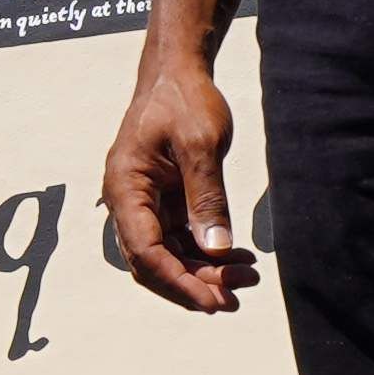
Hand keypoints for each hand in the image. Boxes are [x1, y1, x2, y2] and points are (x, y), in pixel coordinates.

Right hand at [99, 50, 256, 313]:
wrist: (178, 73)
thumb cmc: (184, 100)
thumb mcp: (201, 144)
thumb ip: (207, 198)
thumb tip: (217, 249)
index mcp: (125, 188)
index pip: (146, 252)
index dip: (180, 282)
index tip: (214, 301)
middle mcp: (128, 202)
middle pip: (154, 263)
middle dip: (195, 284)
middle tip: (237, 297)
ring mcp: (146, 205)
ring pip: (170, 256)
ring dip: (206, 273)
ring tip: (248, 277)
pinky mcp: (164, 203)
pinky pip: (182, 241)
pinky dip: (209, 253)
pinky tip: (239, 259)